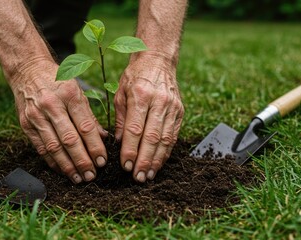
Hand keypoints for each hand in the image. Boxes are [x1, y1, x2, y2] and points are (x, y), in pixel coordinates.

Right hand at [10, 59, 107, 183]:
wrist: (27, 71)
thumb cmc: (57, 81)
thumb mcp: (77, 91)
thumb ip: (89, 116)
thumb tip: (103, 138)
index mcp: (69, 95)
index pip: (85, 127)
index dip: (95, 147)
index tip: (103, 161)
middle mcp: (52, 105)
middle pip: (69, 139)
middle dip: (82, 161)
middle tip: (92, 175)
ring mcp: (36, 116)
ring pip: (54, 147)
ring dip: (67, 166)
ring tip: (78, 178)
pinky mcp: (26, 124)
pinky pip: (41, 148)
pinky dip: (52, 162)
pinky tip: (62, 170)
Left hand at [114, 53, 183, 181]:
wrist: (158, 60)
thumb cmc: (135, 76)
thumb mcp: (120, 93)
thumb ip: (121, 119)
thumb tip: (120, 144)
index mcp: (141, 95)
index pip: (136, 129)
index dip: (131, 150)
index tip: (126, 166)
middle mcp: (159, 102)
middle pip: (152, 137)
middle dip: (144, 160)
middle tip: (138, 178)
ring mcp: (172, 107)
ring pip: (165, 139)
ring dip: (156, 160)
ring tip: (148, 175)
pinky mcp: (180, 111)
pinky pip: (173, 136)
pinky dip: (166, 152)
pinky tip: (158, 163)